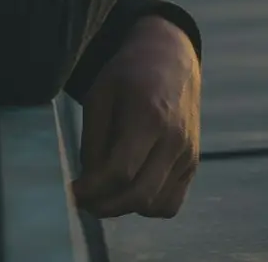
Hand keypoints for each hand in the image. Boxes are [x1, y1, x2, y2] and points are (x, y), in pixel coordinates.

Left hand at [71, 15, 201, 218]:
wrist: (171, 60)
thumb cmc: (130, 74)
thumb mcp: (100, 96)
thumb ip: (94, 141)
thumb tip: (89, 183)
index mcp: (149, 118)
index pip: (121, 171)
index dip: (93, 189)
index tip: (74, 191)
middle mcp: (174, 141)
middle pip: (140, 195)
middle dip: (106, 206)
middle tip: (85, 201)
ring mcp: (188, 155)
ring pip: (156, 206)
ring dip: (127, 207)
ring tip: (107, 193)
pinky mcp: (193, 164)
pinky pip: (171, 203)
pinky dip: (149, 206)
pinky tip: (131, 189)